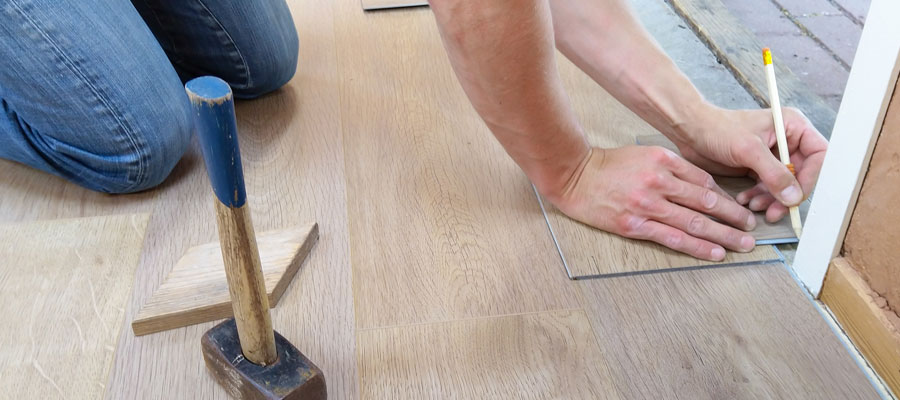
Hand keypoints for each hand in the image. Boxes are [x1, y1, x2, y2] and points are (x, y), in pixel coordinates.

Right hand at [549, 146, 756, 260]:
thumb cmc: (608, 165)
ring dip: (723, 235)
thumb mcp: (644, 154)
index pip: (704, 181)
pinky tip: (714, 252)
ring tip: (742, 244)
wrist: (574, 176)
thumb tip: (703, 187)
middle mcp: (658, 182)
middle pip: (705, 202)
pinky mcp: (634, 225)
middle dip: (733, 217)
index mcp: (663, 161)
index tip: (739, 208)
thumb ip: (672, 167)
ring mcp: (647, 205)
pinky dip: (697, 247)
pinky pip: (673, 238)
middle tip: (751, 228)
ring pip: (694, 222)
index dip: (726, 197)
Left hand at [670, 107, 826, 221]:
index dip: (811, 177)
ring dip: (771, 199)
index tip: (796, 196)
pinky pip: (767, 188)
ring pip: (784, 185)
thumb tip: (794, 197)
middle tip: (774, 211)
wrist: (691, 131)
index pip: (818, 155)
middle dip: (787, 195)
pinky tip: (745, 200)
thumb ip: (774, 173)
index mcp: (793, 126)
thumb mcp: (749, 150)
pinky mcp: (758, 167)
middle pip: (802, 175)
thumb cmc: (718, 129)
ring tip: (753, 206)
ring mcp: (773, 156)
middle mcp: (787, 141)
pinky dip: (759, 197)